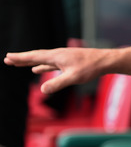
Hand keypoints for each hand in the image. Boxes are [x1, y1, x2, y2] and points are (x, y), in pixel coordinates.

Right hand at [4, 46, 130, 93]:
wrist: (105, 61)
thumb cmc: (91, 68)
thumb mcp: (74, 77)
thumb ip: (58, 84)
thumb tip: (43, 90)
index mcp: (56, 56)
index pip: (34, 57)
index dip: (20, 58)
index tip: (8, 57)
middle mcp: (57, 55)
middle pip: (35, 56)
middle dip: (21, 59)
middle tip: (7, 59)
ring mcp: (63, 58)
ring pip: (42, 60)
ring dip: (30, 62)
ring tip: (19, 63)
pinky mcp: (68, 61)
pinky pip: (50, 63)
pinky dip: (42, 66)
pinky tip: (38, 69)